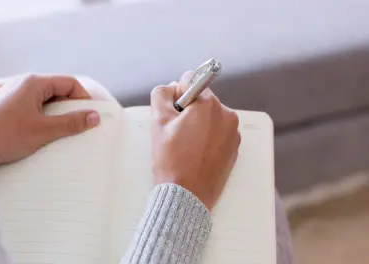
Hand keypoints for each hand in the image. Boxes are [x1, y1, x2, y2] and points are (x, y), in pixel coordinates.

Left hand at [0, 74, 100, 164]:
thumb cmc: (1, 135)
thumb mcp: (42, 131)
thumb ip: (71, 123)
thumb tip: (94, 117)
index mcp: (33, 82)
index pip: (69, 83)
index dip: (83, 99)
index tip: (89, 117)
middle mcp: (19, 82)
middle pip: (54, 89)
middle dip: (67, 107)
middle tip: (74, 127)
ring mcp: (5, 91)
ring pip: (38, 98)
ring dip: (50, 113)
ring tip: (53, 133)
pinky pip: (23, 105)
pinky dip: (34, 115)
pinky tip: (31, 131)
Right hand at [150, 71, 240, 209]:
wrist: (187, 196)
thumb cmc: (171, 160)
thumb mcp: (158, 122)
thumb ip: (161, 95)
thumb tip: (171, 87)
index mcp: (209, 104)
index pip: (191, 80)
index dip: (176, 94)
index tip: (172, 113)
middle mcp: (226, 115)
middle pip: (202, 100)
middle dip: (188, 110)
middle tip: (176, 133)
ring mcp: (233, 133)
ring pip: (210, 117)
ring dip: (198, 124)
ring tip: (186, 146)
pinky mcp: (234, 149)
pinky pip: (218, 133)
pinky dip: (207, 138)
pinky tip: (195, 154)